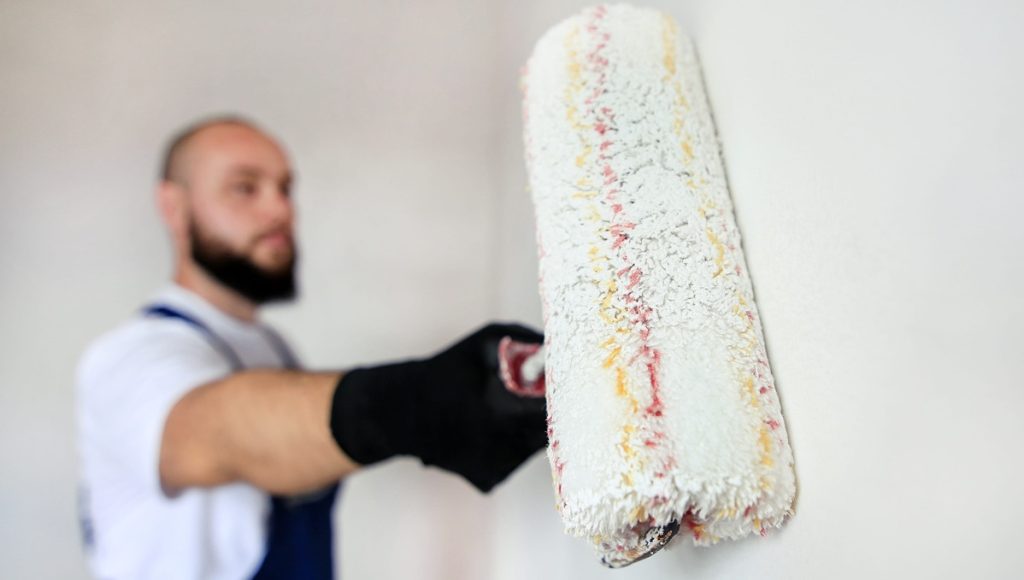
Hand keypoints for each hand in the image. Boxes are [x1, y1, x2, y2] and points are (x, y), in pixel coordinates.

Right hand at [329, 322, 546, 491]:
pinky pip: (514, 461)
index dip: (564, 395)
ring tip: (500, 409)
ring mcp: (495, 471)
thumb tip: (559, 345)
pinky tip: (487, 430)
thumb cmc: (446, 370)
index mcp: (501, 416)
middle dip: (548, 412)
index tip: (564, 381)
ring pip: (533, 448)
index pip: (554, 411)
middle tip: (536, 392)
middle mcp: (501, 451)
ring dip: (529, 428)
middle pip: (549, 431)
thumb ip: (526, 338)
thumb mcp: (484, 341)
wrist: (400, 413)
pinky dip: (510, 445)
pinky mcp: (487, 482)